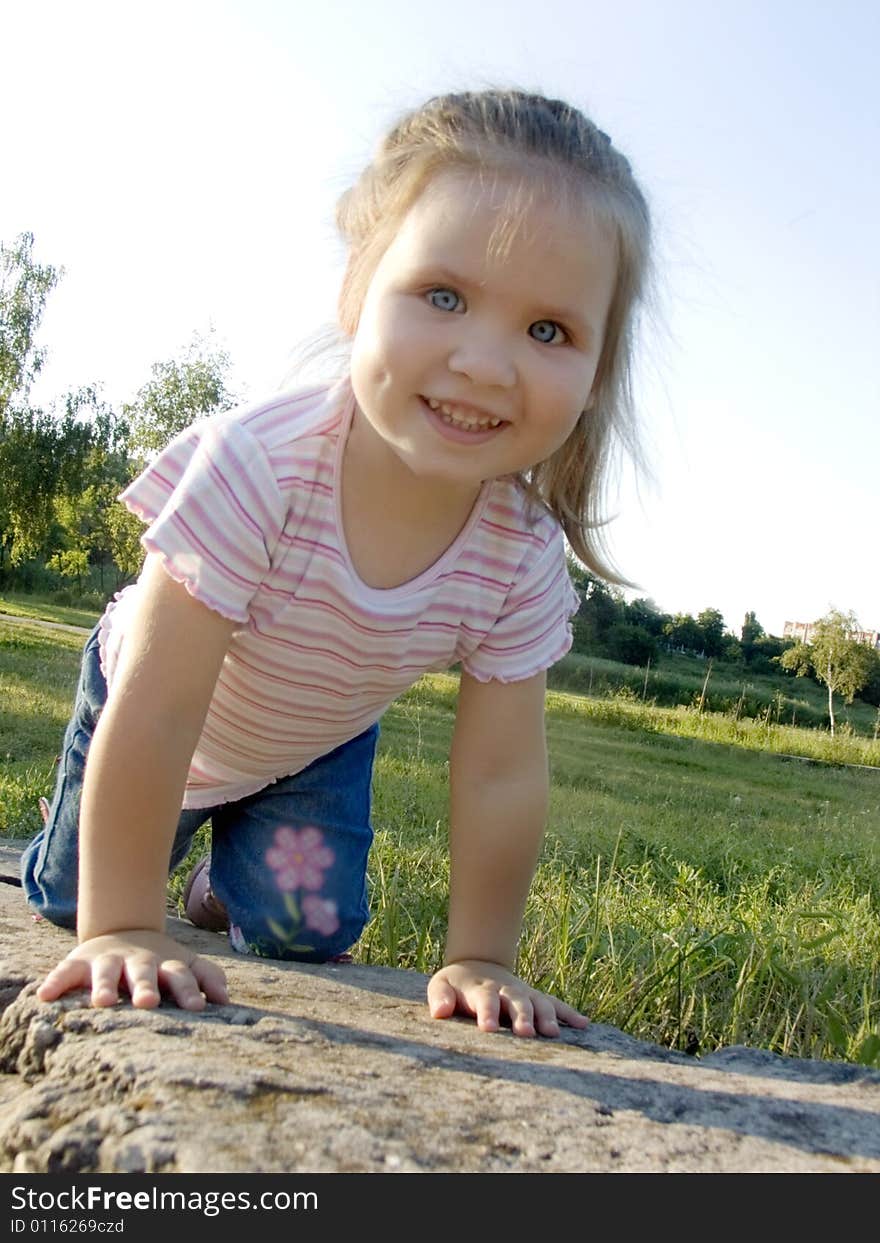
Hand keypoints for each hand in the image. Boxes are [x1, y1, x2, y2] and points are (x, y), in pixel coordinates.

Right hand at [36, 929, 228, 1010]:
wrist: (123, 931)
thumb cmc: (159, 962)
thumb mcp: (184, 965)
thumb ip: (207, 978)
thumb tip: (226, 999)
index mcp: (165, 964)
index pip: (180, 975)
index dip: (189, 989)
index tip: (197, 1006)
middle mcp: (137, 962)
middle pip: (143, 972)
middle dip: (145, 986)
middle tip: (147, 1002)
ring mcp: (108, 961)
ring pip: (106, 972)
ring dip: (104, 985)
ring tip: (102, 1002)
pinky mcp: (80, 963)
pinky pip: (65, 971)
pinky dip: (56, 981)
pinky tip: (45, 996)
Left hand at [427, 959, 588, 1038]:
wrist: (478, 966)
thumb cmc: (457, 985)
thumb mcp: (441, 986)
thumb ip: (439, 998)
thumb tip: (439, 1012)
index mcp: (481, 989)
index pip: (485, 1000)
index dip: (487, 1013)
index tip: (488, 1029)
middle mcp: (506, 990)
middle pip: (516, 1002)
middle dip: (522, 1017)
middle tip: (525, 1034)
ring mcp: (524, 994)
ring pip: (538, 1003)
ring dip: (546, 1017)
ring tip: (553, 1034)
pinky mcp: (536, 998)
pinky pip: (555, 1004)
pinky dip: (569, 1013)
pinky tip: (584, 1024)